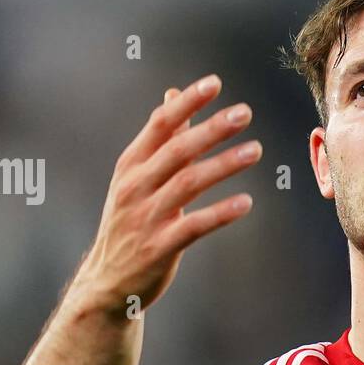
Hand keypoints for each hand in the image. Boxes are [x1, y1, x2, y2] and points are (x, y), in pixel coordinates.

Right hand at [75, 74, 260, 312]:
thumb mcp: (137, 177)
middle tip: (244, 113)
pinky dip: (221, 213)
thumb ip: (160, 139)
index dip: (186, 103)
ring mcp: (146, 218)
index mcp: (131, 166)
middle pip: (176, 151)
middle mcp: (135, 187)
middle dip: (211, 129)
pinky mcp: (160, 247)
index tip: (214, 83)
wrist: (107, 281)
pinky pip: (194, 226)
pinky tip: (247, 202)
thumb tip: (172, 95)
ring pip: (188, 184)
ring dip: (224, 165)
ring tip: (256, 150)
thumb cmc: (130, 222)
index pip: (159, 125)